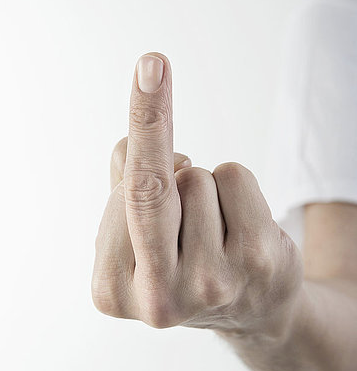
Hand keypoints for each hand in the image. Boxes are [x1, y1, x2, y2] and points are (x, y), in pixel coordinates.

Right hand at [92, 53, 302, 334]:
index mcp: (113, 290)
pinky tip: (236, 225)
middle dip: (148, 120)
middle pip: (147, 189)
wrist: (252, 307)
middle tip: (152, 63)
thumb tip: (136, 144)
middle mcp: (159, 298)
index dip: (138, 138)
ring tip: (209, 226)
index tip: (145, 69)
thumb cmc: (181, 259)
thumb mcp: (136, 235)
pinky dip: (234, 185)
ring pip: (195, 178)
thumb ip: (122, 185)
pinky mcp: (256, 262)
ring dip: (200, 185)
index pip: (114, 201)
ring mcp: (211, 283)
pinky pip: (233, 176)